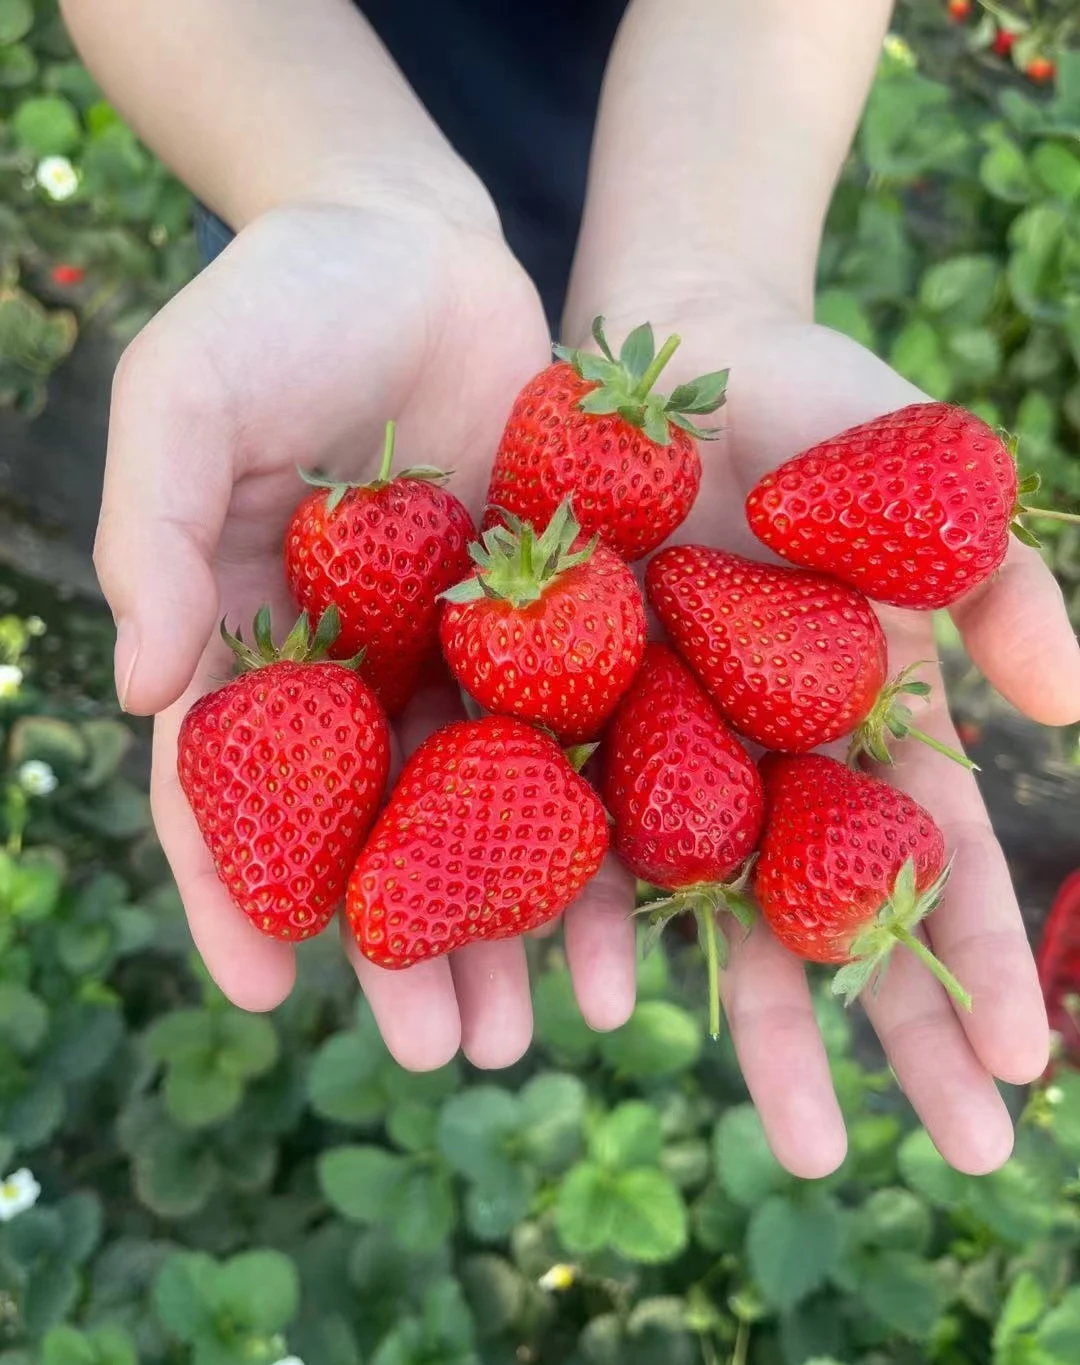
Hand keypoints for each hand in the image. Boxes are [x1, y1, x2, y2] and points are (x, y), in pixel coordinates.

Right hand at [96, 197, 637, 1069]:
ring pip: (481, 817)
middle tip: (439, 1055)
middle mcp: (355, 674)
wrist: (421, 243)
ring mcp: (458, 660)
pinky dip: (603, 823)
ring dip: (506, 926)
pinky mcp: (557, 627)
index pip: (233, 793)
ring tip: (534, 1031)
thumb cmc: (280, 306)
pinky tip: (633, 911)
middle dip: (400, 948)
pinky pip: (580, 739)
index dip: (241, 895)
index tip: (269, 991)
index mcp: (249, 642)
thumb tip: (141, 693)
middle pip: (373, 837)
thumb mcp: (183, 395)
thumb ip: (152, 533)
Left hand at [566, 289, 1079, 1176]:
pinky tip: (603, 996)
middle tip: (928, 1160)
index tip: (1020, 1074)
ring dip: (750, 1028)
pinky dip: (595, 921)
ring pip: (708, 919)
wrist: (663, 355)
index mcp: (865, 722)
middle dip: (879, 1039)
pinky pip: (577, 843)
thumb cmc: (815, 409)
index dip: (977, 963)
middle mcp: (770, 764)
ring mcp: (669, 759)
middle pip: (828, 924)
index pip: (934, 865)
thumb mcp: (923, 481)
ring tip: (797, 1136)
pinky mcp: (566, 727)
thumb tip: (1068, 707)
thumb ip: (997, 589)